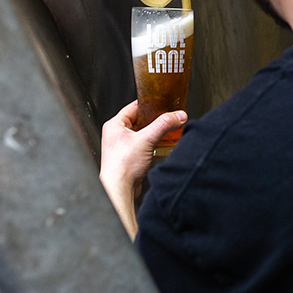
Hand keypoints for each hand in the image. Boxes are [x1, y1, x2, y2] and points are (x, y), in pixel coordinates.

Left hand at [99, 100, 186, 239]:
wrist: (120, 189)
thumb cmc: (122, 166)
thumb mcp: (146, 139)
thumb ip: (164, 125)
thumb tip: (178, 116)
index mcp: (115, 125)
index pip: (134, 107)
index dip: (149, 104)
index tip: (162, 104)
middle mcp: (117, 135)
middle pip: (141, 121)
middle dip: (156, 121)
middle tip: (168, 119)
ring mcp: (124, 147)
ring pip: (144, 134)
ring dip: (157, 134)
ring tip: (168, 133)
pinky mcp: (131, 158)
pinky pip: (146, 147)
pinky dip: (155, 146)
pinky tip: (164, 148)